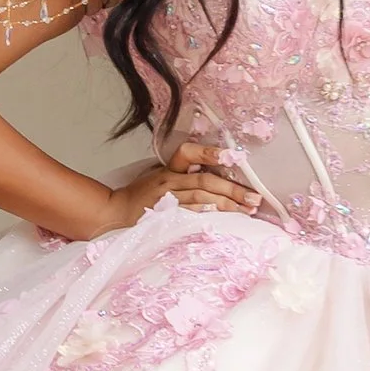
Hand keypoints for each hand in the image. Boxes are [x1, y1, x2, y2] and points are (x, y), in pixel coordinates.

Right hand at [99, 141, 263, 230]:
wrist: (114, 212)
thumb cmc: (142, 199)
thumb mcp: (160, 180)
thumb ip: (185, 179)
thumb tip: (221, 186)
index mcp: (169, 169)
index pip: (189, 153)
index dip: (210, 152)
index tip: (232, 156)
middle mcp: (168, 180)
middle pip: (205, 179)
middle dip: (233, 189)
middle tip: (254, 198)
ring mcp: (165, 198)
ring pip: (201, 196)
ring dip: (227, 204)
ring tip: (247, 211)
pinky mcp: (162, 214)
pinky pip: (188, 213)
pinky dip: (205, 214)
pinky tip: (220, 218)